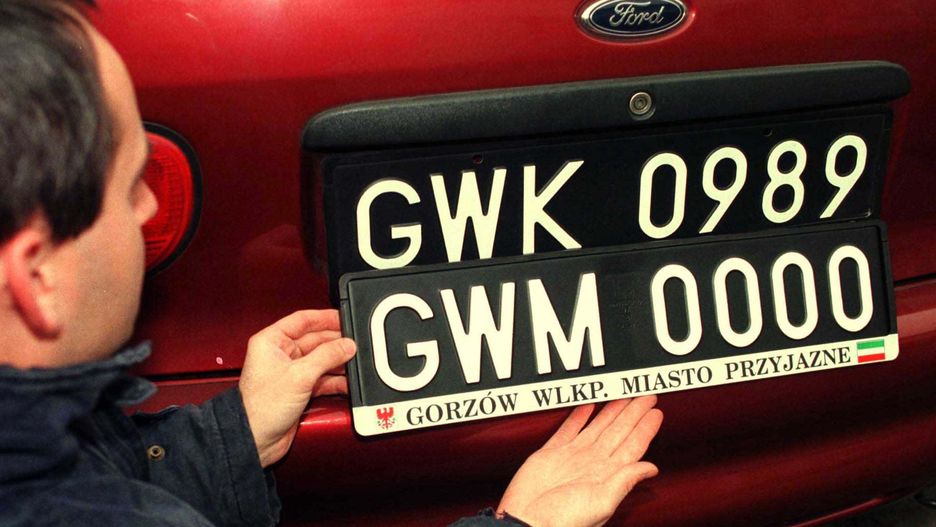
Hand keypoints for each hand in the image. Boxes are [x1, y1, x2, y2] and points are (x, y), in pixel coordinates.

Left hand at [238, 309, 355, 467]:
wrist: (255, 440)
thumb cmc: (260, 408)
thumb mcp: (299, 375)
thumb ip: (327, 356)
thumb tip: (346, 344)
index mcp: (271, 341)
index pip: (302, 320)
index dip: (325, 317)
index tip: (344, 318)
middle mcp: (280, 354)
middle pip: (315, 340)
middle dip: (336, 343)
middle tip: (355, 345)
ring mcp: (291, 372)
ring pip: (321, 360)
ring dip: (338, 362)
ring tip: (354, 363)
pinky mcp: (299, 390)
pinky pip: (322, 379)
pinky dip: (335, 380)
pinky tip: (347, 382)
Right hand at [497, 396, 662, 526]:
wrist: (527, 521)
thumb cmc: (561, 520)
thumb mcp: (601, 503)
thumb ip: (625, 482)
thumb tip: (651, 468)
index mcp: (607, 475)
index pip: (632, 446)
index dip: (645, 428)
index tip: (655, 412)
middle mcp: (592, 463)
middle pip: (618, 431)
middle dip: (633, 413)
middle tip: (645, 396)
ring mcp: (572, 457)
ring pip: (597, 427)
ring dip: (611, 411)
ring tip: (622, 396)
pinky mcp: (551, 454)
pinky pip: (568, 430)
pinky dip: (578, 417)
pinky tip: (587, 407)